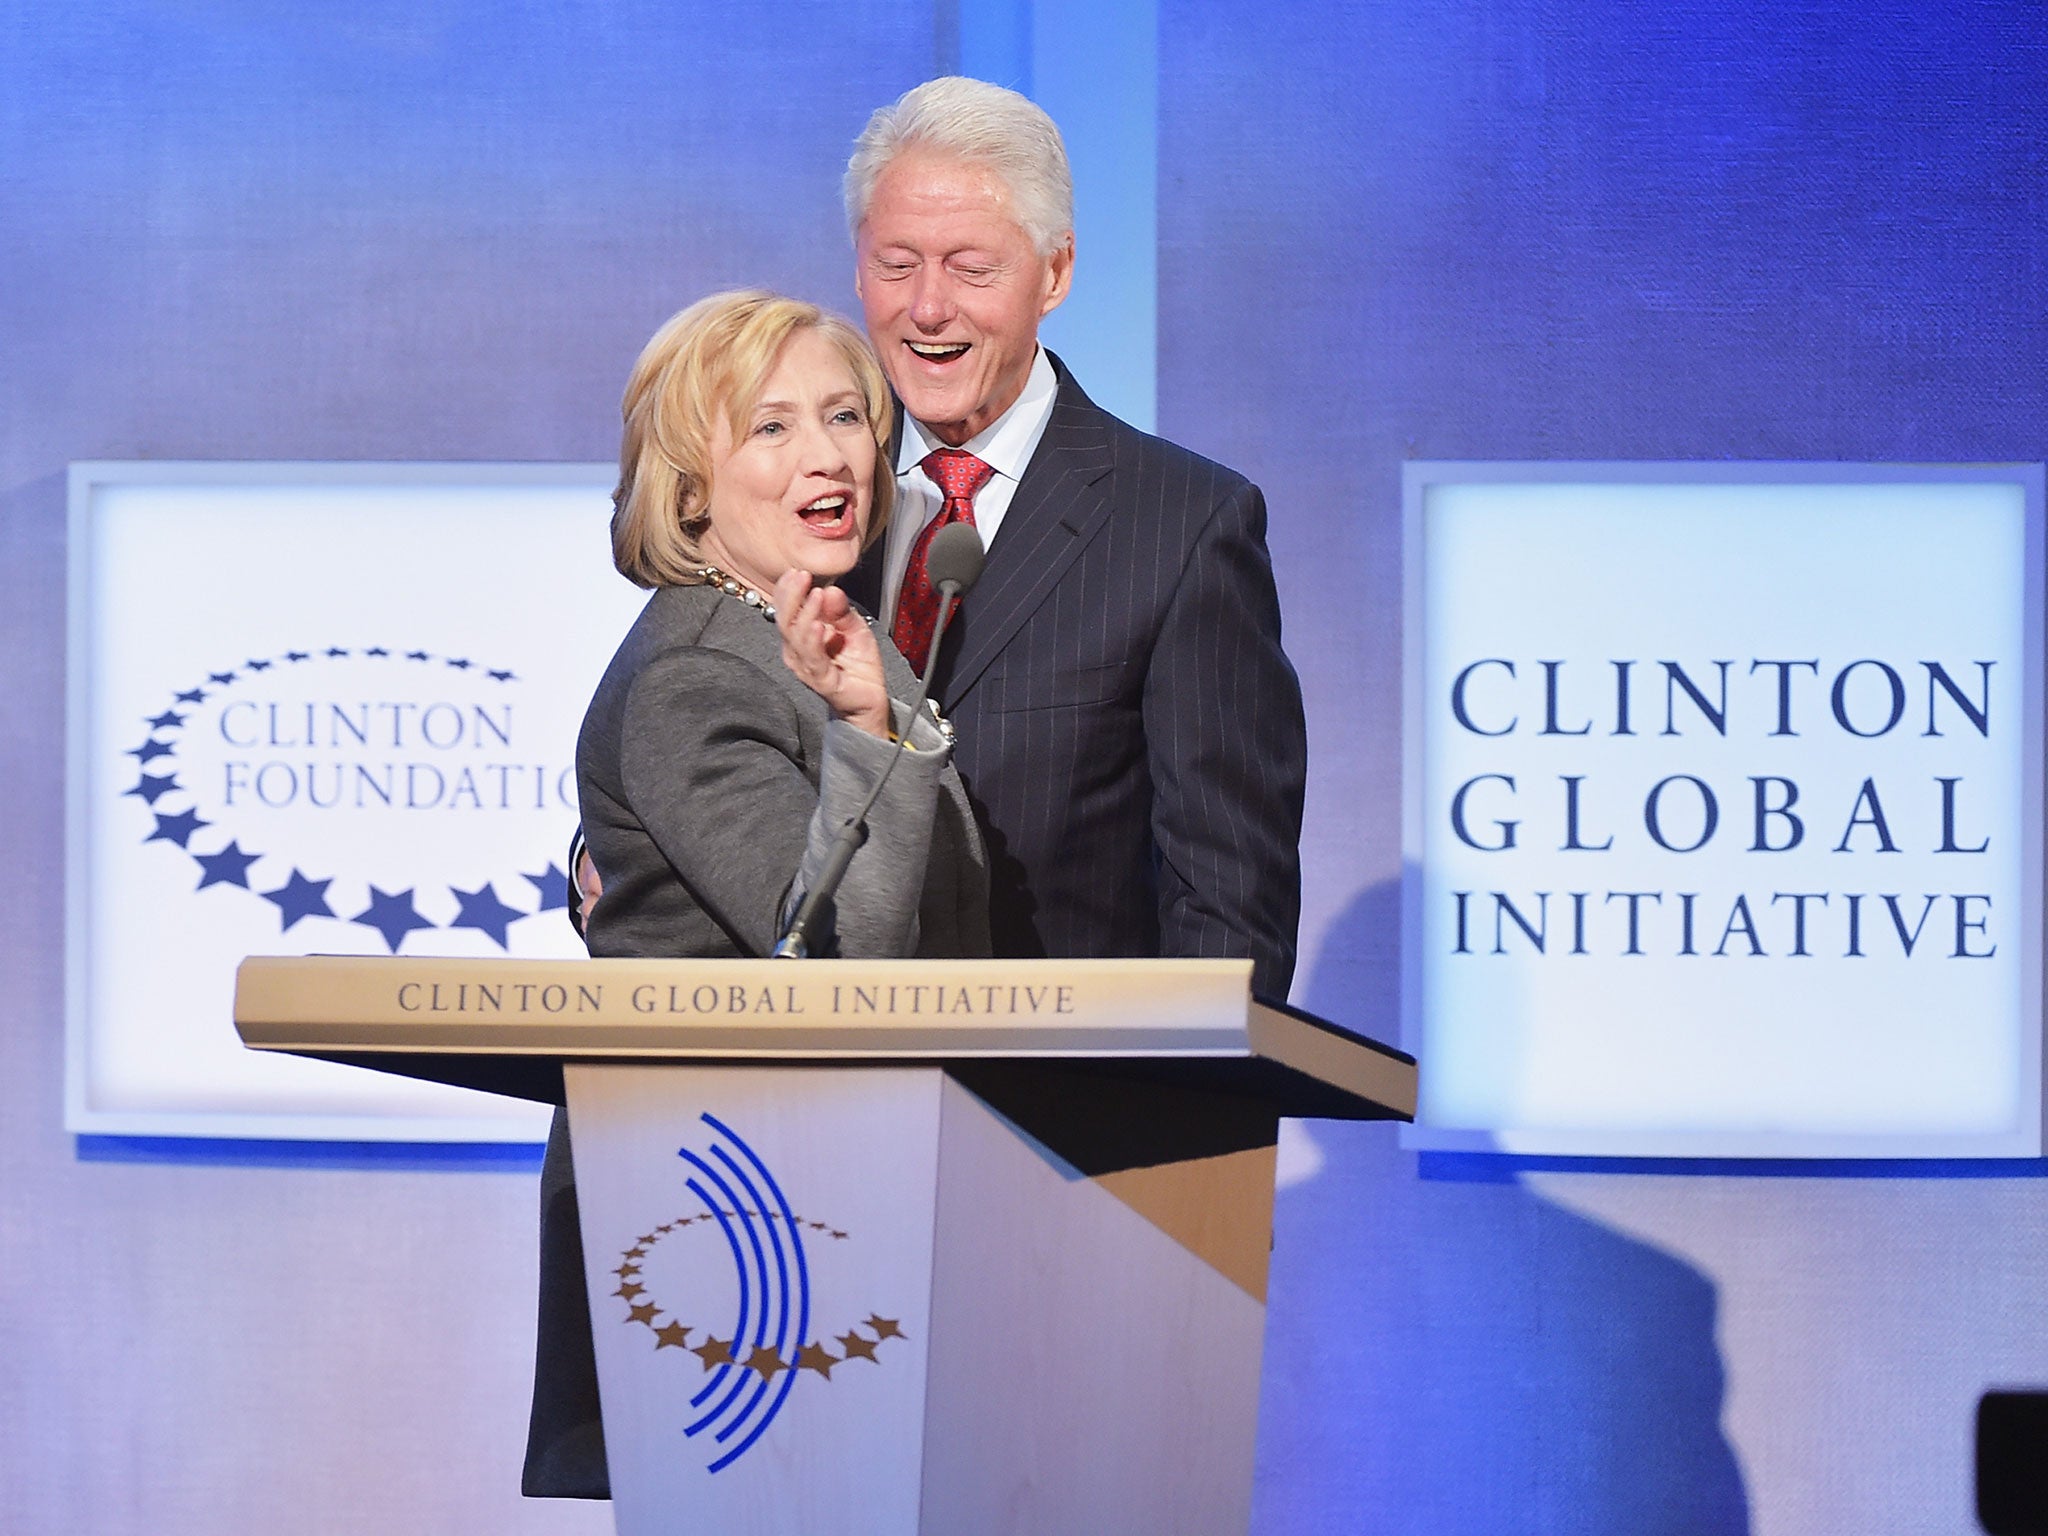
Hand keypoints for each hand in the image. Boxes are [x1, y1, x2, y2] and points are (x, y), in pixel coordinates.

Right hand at [774, 571, 891, 737]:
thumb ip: (841, 610)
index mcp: (800, 634)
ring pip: (795, 637)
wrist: (869, 698)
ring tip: (815, 595)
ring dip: (805, 613)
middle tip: (802, 576)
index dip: (787, 589)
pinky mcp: (820, 680)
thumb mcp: (854, 627)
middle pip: (785, 619)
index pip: (785, 608)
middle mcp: (797, 650)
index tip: (797, 571)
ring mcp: (805, 666)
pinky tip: (819, 626)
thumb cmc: (857, 664)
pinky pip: (812, 659)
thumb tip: (831, 589)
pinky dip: (813, 640)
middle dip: (791, 595)